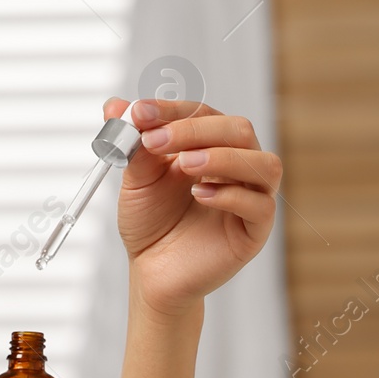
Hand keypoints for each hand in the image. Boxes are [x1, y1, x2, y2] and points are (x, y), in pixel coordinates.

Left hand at [103, 97, 282, 316]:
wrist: (151, 272)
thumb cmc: (150, 223)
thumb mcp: (137, 180)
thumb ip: (133, 143)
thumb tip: (114, 105)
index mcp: (211, 146)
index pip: (203, 113)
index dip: (172, 110)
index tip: (139, 112)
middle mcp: (237, 167)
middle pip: (239, 129)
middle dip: (195, 130)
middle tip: (156, 140)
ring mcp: (251, 198)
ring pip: (264, 163)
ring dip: (223, 156)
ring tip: (185, 165)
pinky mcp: (255, 231)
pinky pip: (261, 205)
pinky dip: (231, 194)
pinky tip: (200, 195)